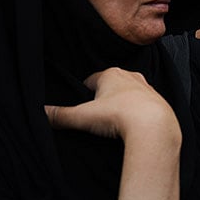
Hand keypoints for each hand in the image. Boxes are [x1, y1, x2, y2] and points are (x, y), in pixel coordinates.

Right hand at [45, 67, 179, 142]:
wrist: (153, 125)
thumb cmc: (119, 116)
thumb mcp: (83, 117)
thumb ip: (60, 116)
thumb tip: (41, 113)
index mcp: (110, 74)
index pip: (90, 80)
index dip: (84, 95)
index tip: (82, 108)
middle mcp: (130, 76)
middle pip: (110, 86)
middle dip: (102, 99)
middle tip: (96, 117)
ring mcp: (146, 87)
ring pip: (127, 94)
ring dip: (120, 104)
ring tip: (114, 122)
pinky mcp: (157, 100)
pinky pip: (142, 104)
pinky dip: (135, 112)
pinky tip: (131, 125)